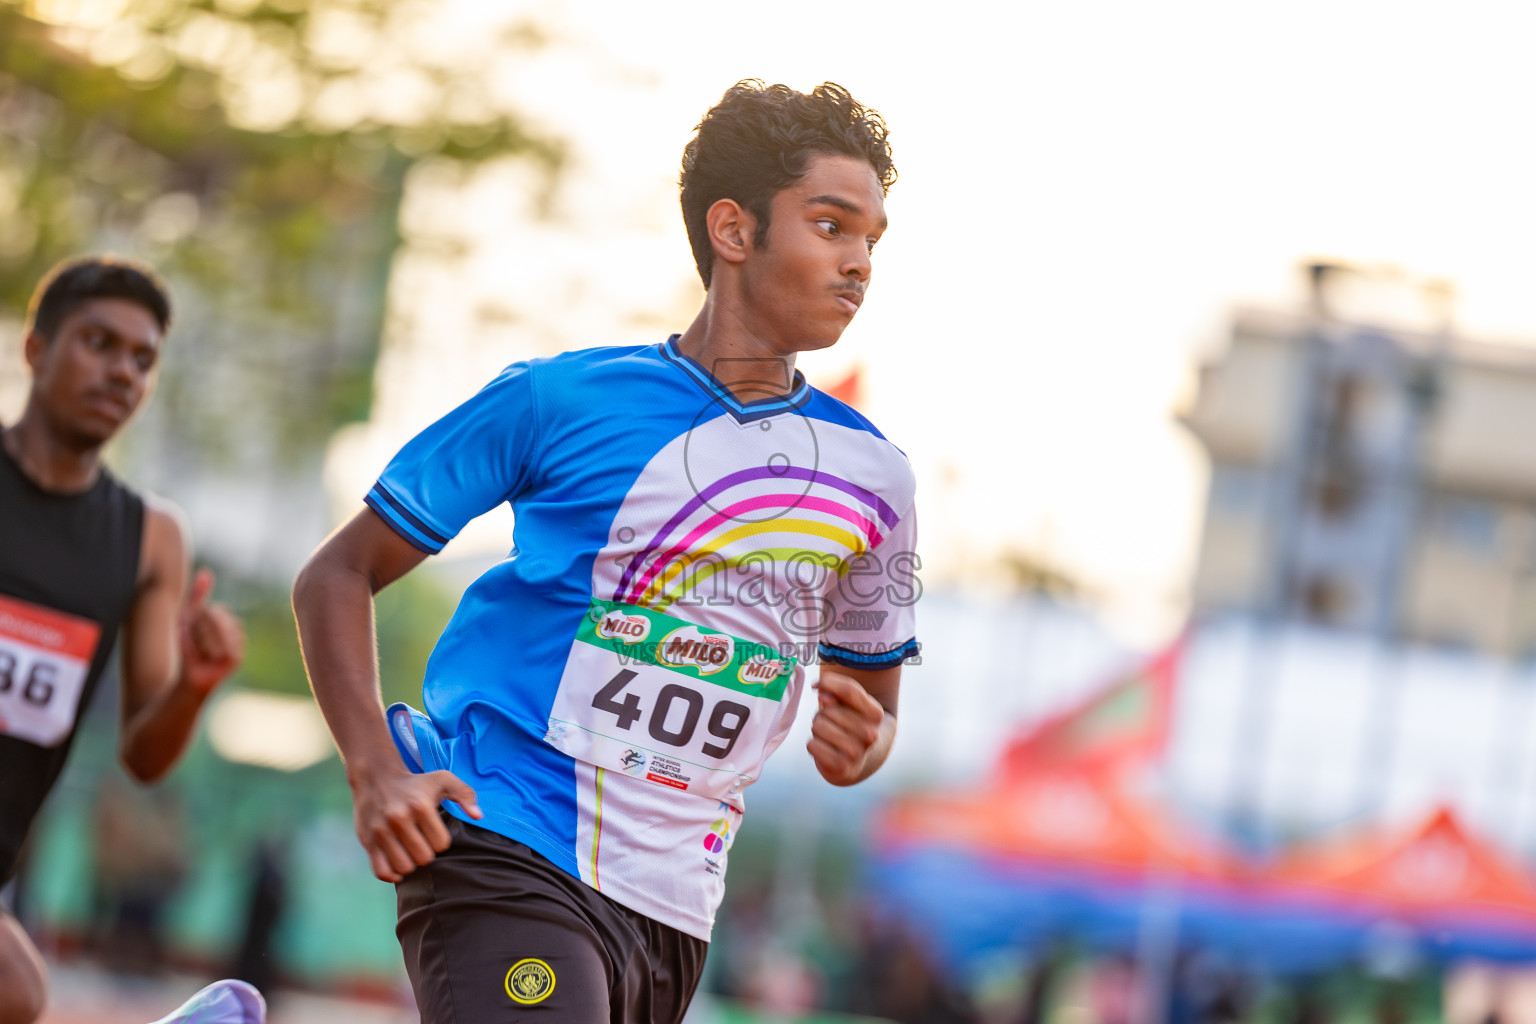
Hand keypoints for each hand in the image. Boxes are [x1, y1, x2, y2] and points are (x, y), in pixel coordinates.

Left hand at [179, 567, 243, 694]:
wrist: (189, 677)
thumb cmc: (189, 647)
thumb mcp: (188, 617)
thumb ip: (198, 595)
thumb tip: (206, 571)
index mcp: (227, 620)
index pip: (216, 611)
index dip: (198, 621)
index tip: (190, 631)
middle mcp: (236, 631)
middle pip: (217, 618)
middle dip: (199, 629)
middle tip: (193, 643)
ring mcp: (238, 645)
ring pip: (218, 631)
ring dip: (200, 640)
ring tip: (198, 651)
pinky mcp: (236, 658)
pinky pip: (221, 646)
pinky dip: (205, 651)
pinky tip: (203, 658)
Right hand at [351, 764, 481, 881]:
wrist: (376, 779)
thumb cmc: (416, 783)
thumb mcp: (443, 779)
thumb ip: (466, 795)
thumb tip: (478, 816)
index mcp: (420, 806)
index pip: (441, 844)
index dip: (442, 841)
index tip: (435, 832)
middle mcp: (399, 819)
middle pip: (424, 858)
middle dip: (427, 854)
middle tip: (423, 842)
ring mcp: (381, 832)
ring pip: (404, 867)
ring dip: (411, 864)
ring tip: (410, 851)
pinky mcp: (368, 842)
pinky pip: (381, 872)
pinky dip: (392, 874)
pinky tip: (397, 863)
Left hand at [807, 669, 889, 785]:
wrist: (856, 762)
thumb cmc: (849, 725)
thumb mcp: (848, 705)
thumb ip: (836, 693)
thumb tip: (823, 694)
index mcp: (876, 714)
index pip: (849, 689)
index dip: (827, 682)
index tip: (817, 685)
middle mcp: (870, 734)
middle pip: (828, 709)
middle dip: (823, 714)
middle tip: (831, 723)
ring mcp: (857, 752)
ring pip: (818, 726)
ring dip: (817, 729)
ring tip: (828, 735)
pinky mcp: (841, 767)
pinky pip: (812, 745)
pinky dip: (813, 745)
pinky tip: (824, 748)